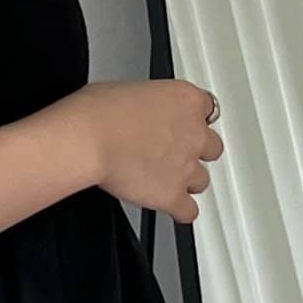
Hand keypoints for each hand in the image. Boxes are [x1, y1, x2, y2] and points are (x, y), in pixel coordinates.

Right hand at [58, 78, 223, 222]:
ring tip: (168, 181)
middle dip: (195, 153)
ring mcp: (187, 167)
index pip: (207, 109)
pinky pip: (189, 211)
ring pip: (202, 180)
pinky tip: (172, 209)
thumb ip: (147, 105)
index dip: (193, 121)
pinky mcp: (173, 195)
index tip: (182, 125)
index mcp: (185, 101)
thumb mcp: (129, 90)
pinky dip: (181, 212)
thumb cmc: (99, 113)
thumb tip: (137, 112)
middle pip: (212, 148)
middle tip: (175, 154)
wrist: (89, 139)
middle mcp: (194, 133)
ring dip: (187, 182)